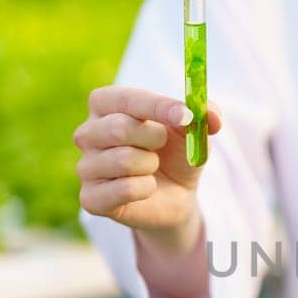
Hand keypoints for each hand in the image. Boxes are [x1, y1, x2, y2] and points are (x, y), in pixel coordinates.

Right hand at [73, 86, 223, 250]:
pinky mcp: (90, 198)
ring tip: (152, 168)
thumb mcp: (194, 129)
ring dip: (151, 165)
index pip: (123, 99)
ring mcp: (85, 167)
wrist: (175, 195)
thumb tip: (213, 115)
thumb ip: (204, 115)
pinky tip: (146, 188)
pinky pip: (123, 190)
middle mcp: (87, 133)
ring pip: (123, 160)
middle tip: (162, 145)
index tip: (186, 116)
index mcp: (106, 105)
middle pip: (119, 128)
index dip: (157, 106)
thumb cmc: (176, 152)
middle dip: (154, 138)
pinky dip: (145, 189)